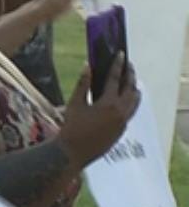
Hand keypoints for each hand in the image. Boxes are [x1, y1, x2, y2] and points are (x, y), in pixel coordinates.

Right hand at [57, 53, 140, 168]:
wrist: (74, 152)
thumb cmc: (71, 127)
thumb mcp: (74, 103)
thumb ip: (83, 84)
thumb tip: (87, 66)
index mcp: (108, 103)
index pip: (115, 79)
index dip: (117, 65)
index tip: (120, 54)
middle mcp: (120, 112)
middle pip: (130, 89)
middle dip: (130, 75)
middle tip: (129, 65)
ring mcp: (123, 122)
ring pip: (135, 102)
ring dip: (134, 90)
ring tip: (133, 82)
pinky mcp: (122, 130)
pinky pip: (131, 113)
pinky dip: (131, 103)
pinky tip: (127, 101)